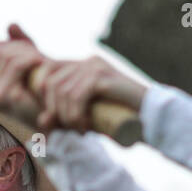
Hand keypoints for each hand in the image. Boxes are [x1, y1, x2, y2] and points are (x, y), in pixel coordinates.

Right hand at [0, 23, 46, 123]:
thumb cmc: (45, 90)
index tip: (25, 51)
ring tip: (39, 60)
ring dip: (25, 53)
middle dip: (17, 48)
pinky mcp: (10, 97)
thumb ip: (19, 44)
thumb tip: (11, 25)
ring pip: (6, 56)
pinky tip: (40, 64)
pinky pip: (16, 65)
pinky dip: (29, 59)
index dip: (4, 46)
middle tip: (35, 55)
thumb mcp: (29, 64)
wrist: (61, 116)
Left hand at [0, 24, 148, 133]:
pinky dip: (76, 115)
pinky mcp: (103, 76)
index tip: (54, 118)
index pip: (47, 71)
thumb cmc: (119, 117)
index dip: (43, 97)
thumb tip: (41, 122)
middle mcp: (88, 61)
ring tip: (80, 129)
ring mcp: (96, 67)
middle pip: (50, 83)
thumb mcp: (87, 114)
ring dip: (67, 116)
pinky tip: (85, 126)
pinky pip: (77, 95)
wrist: (150, 117)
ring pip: (62, 91)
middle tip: (70, 127)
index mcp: (82, 65)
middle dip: (54, 110)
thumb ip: (65, 114)